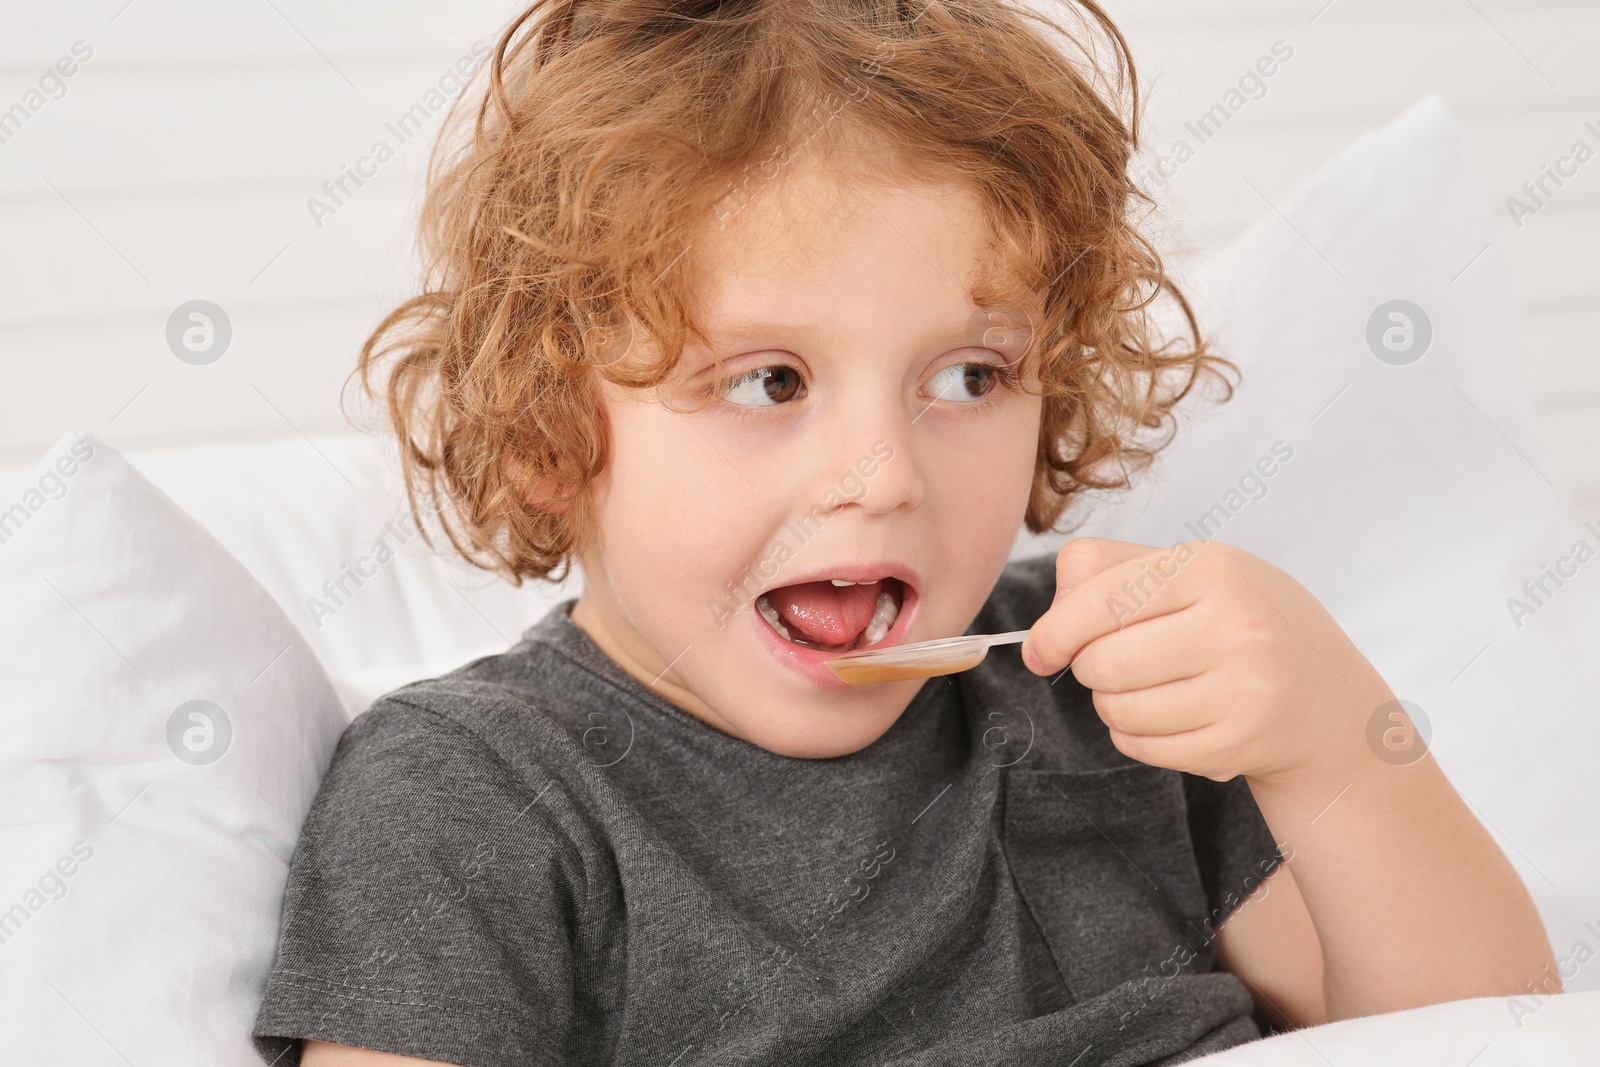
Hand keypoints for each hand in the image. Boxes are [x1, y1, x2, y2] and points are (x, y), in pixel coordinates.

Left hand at [1019, 538, 1394, 783]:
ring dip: (1112, 704)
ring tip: (1150, 688)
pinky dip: (1137, 737)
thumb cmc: (1238, 622)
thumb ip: (1105, 569)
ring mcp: (1242, 691)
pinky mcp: (1237, 746)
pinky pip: (1140, 747)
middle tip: (1113, 664)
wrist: (1326, 699)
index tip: (1040, 650)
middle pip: (1101, 663)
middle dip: (1088, 668)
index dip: (1053, 631)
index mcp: (1212, 569)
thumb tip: (1047, 621)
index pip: (1099, 601)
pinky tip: (1173, 717)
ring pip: (1116, 710)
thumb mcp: (1187, 571)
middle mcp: (1236, 627)